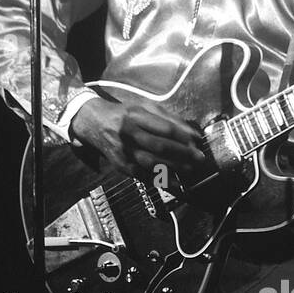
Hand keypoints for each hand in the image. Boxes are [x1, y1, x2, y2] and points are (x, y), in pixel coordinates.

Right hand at [71, 95, 205, 180]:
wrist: (94, 122)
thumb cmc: (125, 114)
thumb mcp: (144, 107)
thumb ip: (168, 117)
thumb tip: (191, 133)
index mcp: (136, 116)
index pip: (164, 127)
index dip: (183, 135)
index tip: (197, 140)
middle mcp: (129, 134)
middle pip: (159, 146)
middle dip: (182, 153)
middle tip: (199, 158)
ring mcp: (125, 151)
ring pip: (152, 162)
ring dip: (174, 168)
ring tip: (190, 169)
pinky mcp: (122, 165)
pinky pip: (144, 176)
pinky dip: (161, 181)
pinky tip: (176, 184)